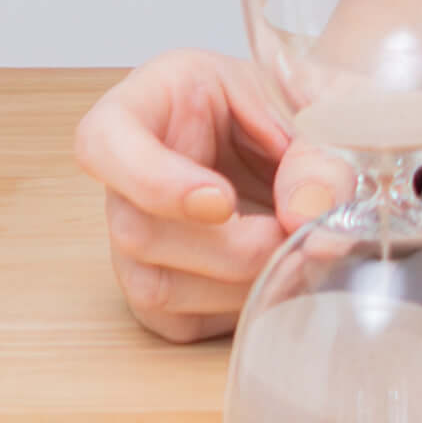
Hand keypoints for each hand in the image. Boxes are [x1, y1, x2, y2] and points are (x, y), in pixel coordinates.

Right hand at [73, 49, 354, 343]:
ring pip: (154, 287)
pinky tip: (272, 275)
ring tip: (294, 251)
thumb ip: (317, 155)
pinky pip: (179, 320)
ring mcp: (133, 236)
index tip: (221, 201)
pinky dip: (236, 307)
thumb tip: (310, 216)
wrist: (303, 143)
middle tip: (293, 233)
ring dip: (238, 282)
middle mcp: (127, 174)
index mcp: (153, 102)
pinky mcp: (155, 289)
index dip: (153, 180)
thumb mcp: (315, 106)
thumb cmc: (291, 107)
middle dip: (230, 246)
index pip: (104, 141)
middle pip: (138, 231)